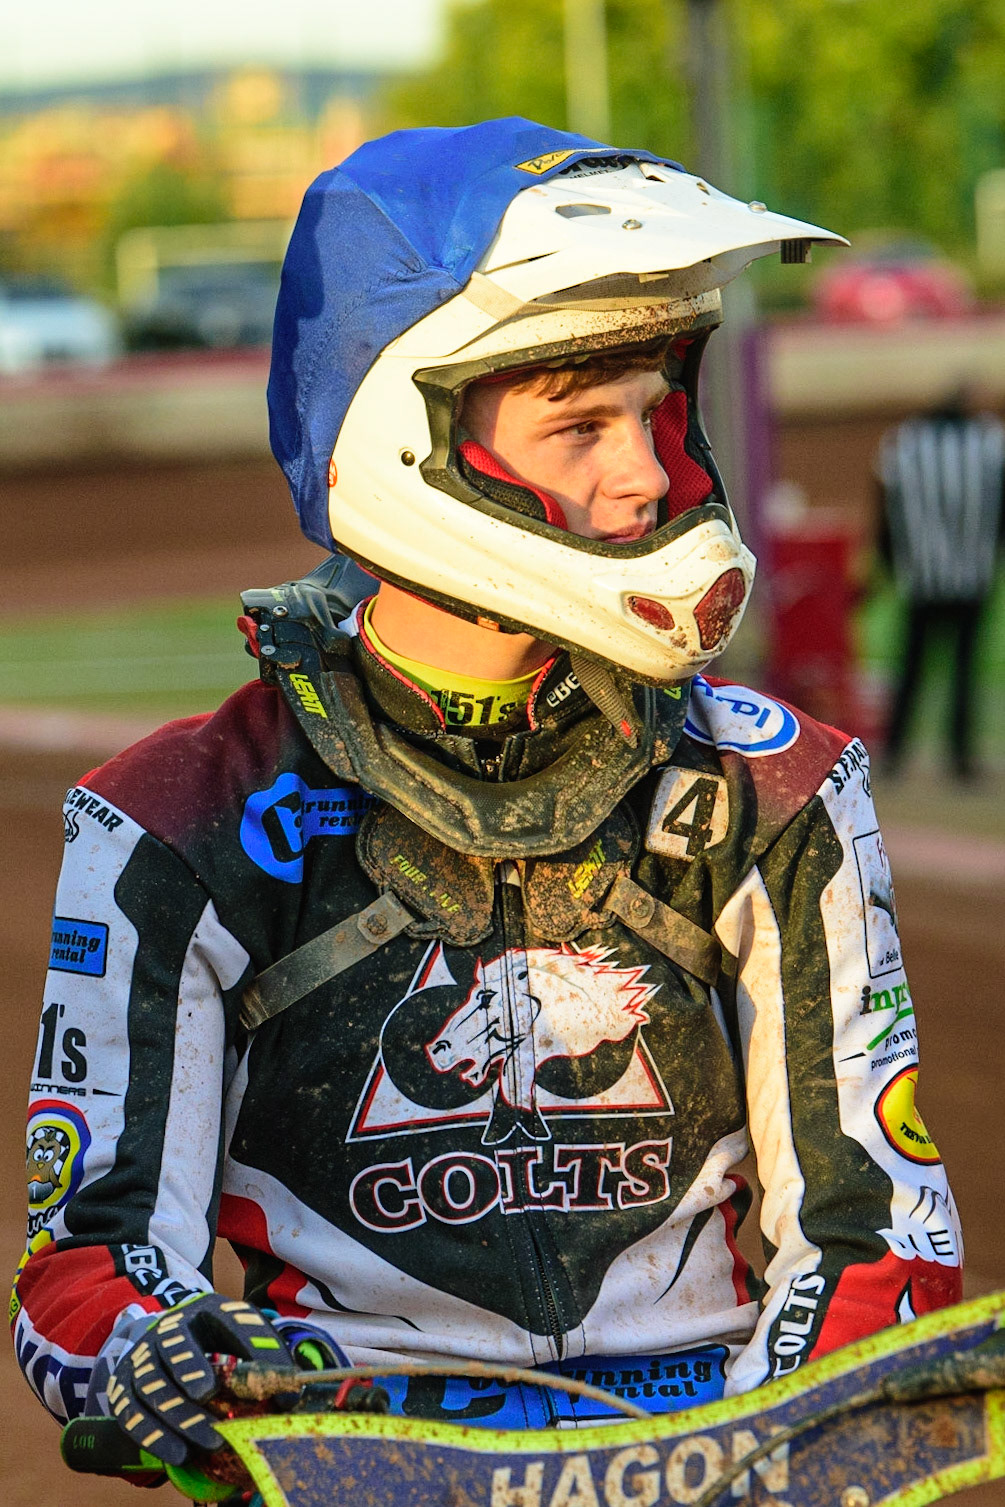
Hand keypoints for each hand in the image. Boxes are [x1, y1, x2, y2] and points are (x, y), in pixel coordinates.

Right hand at [106, 1292, 293, 1465]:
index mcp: (208, 1310)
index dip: (243, 1344)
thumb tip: (291, 1398)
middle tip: (208, 1396)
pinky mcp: (123, 1385)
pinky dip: (152, 1435)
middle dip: (191, 1368)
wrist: (168, 1346)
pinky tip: (177, 1454)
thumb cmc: (218, 1346)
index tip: (260, 1379)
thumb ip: (266, 1362)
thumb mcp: (244, 1342)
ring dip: (178, 1415)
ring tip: (209, 1441)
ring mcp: (143, 1356)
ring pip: (151, 1382)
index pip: (228, 1319)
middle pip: (174, 1344)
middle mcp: (170, 1328)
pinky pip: (130, 1411)